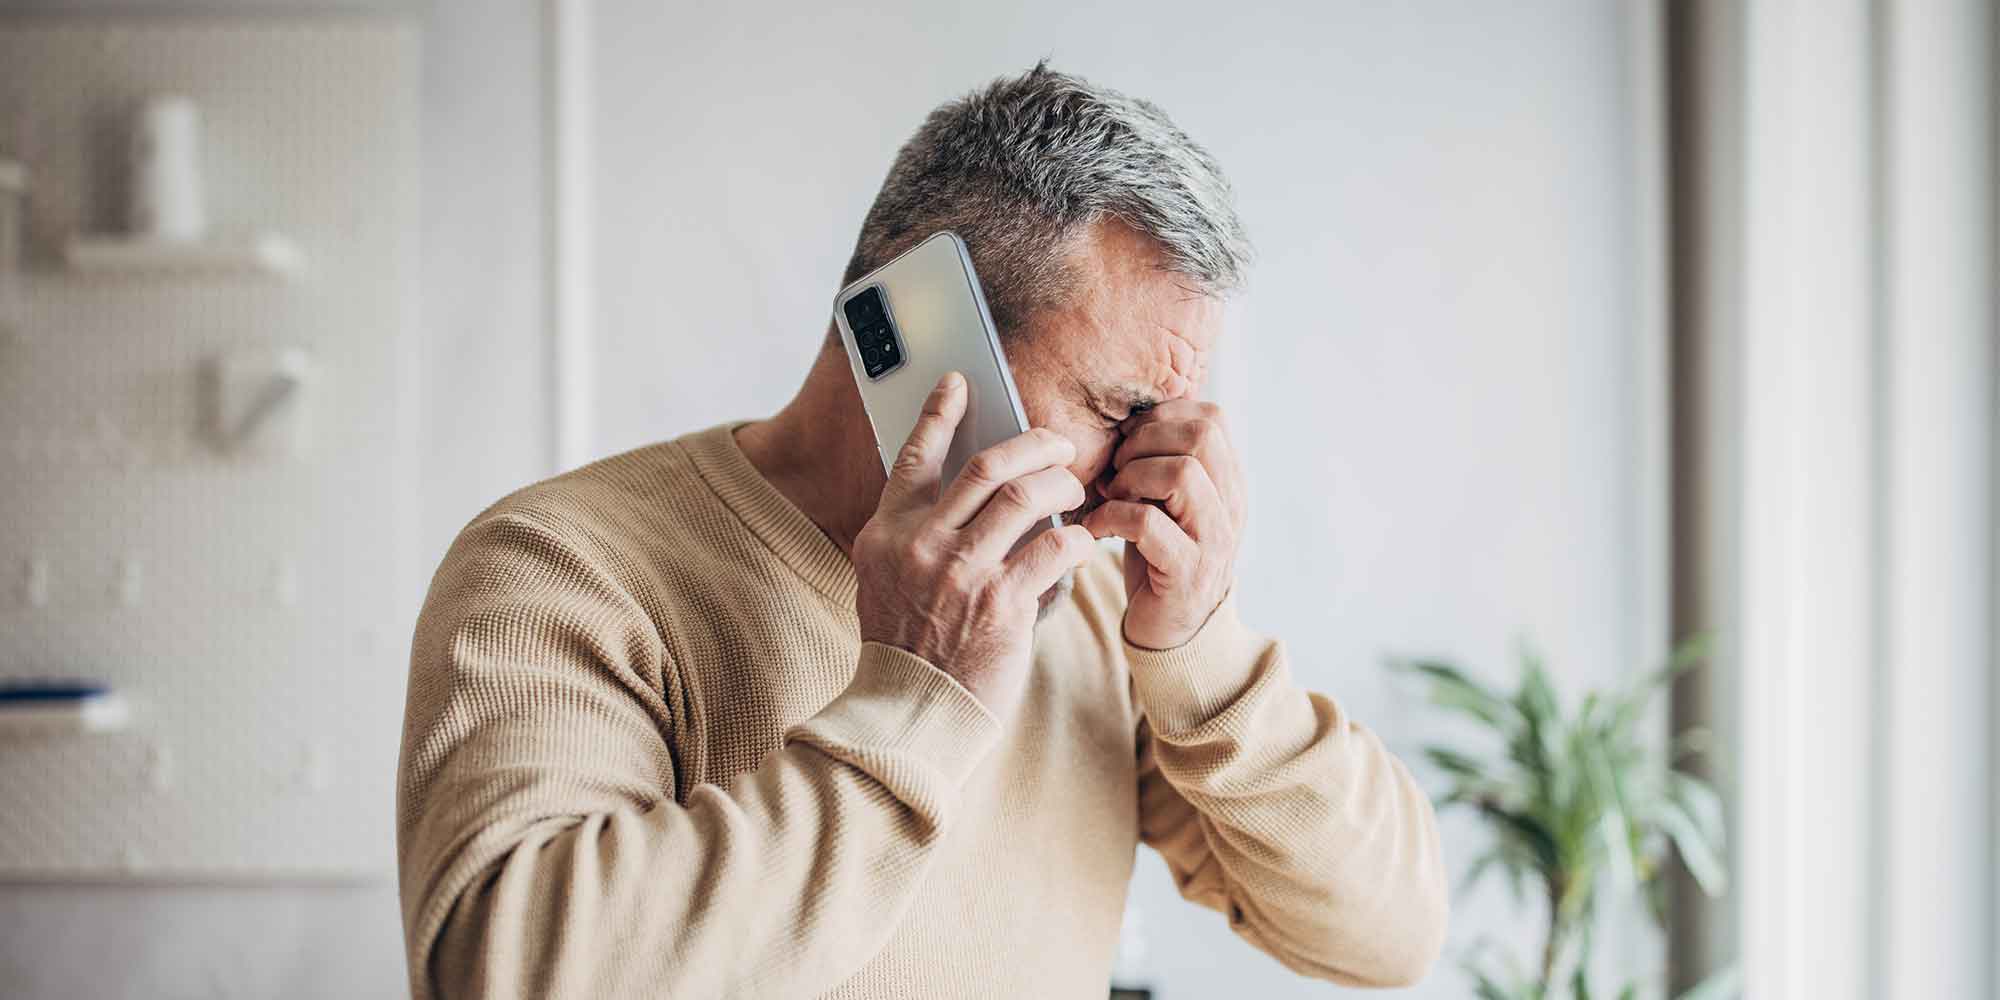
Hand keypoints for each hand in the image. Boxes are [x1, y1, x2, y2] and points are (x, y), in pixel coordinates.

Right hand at [854, 372, 1098, 720]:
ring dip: (1061, 486)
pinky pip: (1053, 549)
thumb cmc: (907, 645)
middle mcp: (921, 545)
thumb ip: (918, 535)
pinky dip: (1074, 539)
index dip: (938, 413)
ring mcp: (961, 573)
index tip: (958, 382)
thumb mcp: (888, 581)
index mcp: (888, 533)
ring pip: (1024, 497)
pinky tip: (1081, 541)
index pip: (914, 457)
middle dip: (1033, 444)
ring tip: (1076, 492)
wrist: (912, 712)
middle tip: (1060, 444)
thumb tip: (972, 493)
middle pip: (986, 467)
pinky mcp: (1002, 604)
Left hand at [1083, 400, 1245, 649]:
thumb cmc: (1160, 557)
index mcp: (1229, 483)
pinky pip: (1148, 522)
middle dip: (1145, 441)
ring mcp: (1214, 540)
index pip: (1212, 418)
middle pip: (1201, 436)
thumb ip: (1161, 462)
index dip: (1163, 415)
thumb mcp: (1167, 501)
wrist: (1172, 631)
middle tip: (1117, 468)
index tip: (1130, 440)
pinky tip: (1095, 528)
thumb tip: (1130, 422)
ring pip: (1181, 473)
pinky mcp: (1187, 572)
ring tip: (1111, 496)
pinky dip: (1110, 517)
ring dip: (1131, 477)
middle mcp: (1231, 507)